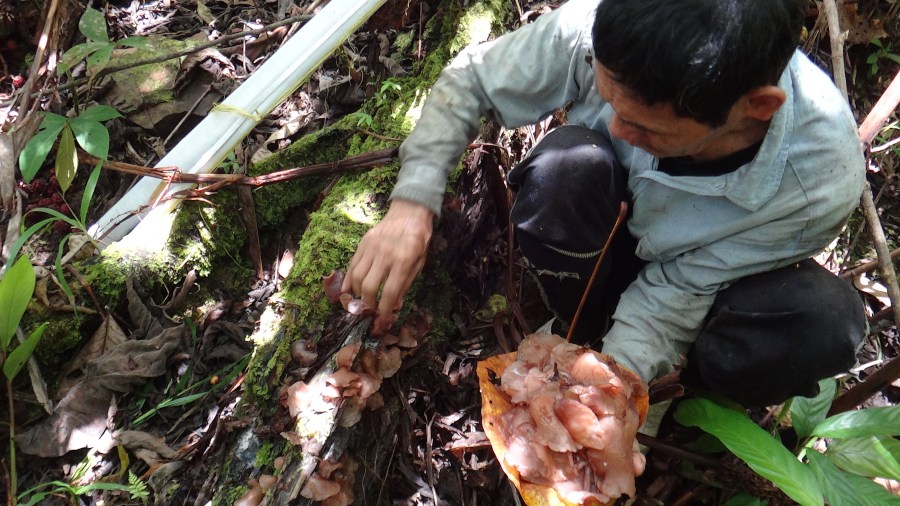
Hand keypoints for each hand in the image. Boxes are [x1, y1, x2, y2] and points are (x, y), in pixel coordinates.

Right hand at [343, 199, 433, 333]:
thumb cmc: (418, 240)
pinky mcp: (363, 243)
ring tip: (362, 301)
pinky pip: (352, 265)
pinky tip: (347, 291)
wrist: (409, 213)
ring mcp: (371, 247)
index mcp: (403, 260)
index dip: (384, 311)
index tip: (381, 321)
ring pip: (357, 277)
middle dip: (368, 304)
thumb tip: (394, 306)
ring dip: (357, 293)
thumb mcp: (419, 263)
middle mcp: (385, 254)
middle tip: (370, 311)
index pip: (390, 292)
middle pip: (369, 287)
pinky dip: (348, 280)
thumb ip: (405, 284)